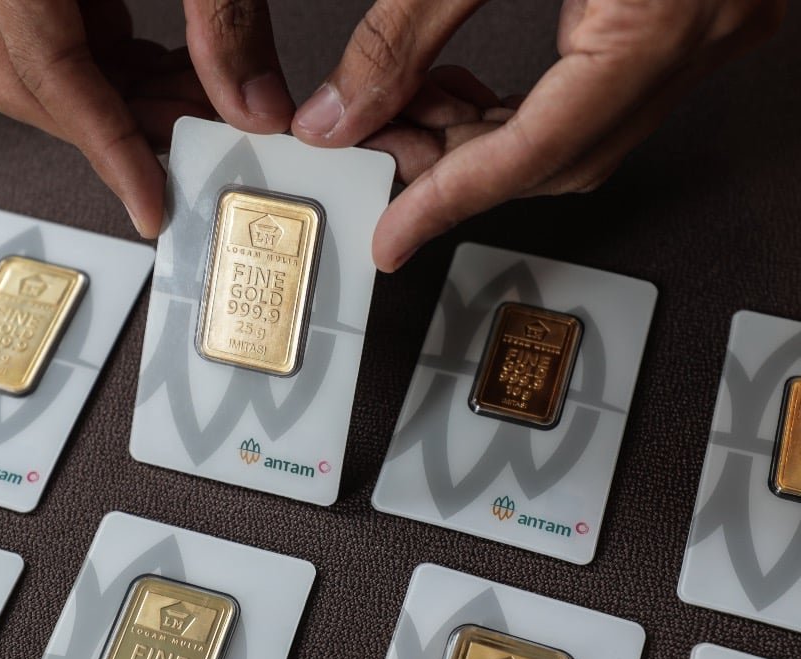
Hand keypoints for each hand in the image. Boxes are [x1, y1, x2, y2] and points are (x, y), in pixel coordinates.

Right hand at [0, 0, 293, 236]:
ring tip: (205, 113)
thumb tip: (258, 111)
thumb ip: (225, 20)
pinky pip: (77, 38)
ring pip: (57, 68)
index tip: (152, 208)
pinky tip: (187, 76)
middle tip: (194, 151)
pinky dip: (133, 70)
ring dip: (136, 103)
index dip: (105, 147)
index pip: (45, 75)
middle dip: (120, 131)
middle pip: (34, 85)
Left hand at [292, 0, 786, 271]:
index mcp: (662, 13)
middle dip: (457, 167)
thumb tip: (345, 109)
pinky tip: (467, 88)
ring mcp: (712, 27)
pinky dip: (526, 109)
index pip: (534, 151)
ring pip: (580, 137)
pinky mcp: (700, 13)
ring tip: (409, 112)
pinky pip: (603, 98)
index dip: (450, 203)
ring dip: (486, 140)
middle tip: (380, 144)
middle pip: (558, 159)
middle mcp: (703, 33)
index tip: (394, 238)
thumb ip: (406, 29)